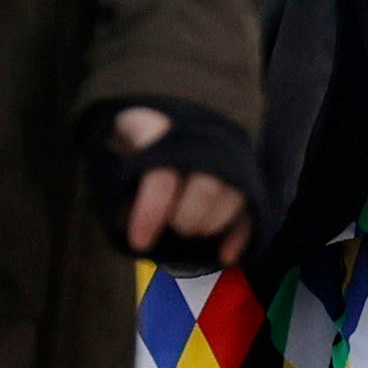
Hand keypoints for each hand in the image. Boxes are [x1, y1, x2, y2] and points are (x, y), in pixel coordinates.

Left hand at [110, 105, 250, 263]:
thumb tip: (123, 222)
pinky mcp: (246, 170)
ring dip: (211, 225)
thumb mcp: (115, 148)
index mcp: (161, 127)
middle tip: (173, 228)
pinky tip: (226, 256)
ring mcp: (229, 152)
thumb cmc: (135, 136)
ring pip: (235, 195)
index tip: (139, 242)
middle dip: (187, 219)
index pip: (162, 175)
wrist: (161, 111)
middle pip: (208, 187)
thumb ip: (118, 183)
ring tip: (190, 232)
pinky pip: (251, 205)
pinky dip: (241, 234)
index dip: (151, 211)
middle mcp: (203, 138)